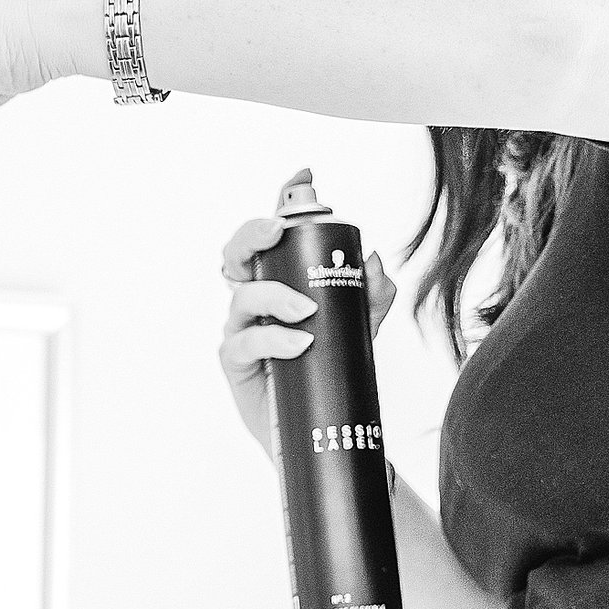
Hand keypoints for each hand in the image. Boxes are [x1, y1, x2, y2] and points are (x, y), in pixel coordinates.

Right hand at [217, 170, 396, 453]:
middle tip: (278, 231)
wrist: (319, 430)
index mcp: (282, 281)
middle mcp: (257, 299)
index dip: (285, 201)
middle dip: (254, 233)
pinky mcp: (236, 362)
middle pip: (239, 252)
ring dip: (274, 295)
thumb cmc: (328, 372)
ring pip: (242, 295)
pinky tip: (298, 342)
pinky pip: (244, 341)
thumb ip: (371, 296)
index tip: (304, 178)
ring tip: (305, 311)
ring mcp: (243, 328)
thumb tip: (372, 260)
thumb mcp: (361, 329)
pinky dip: (272, 338)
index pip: (277, 236)